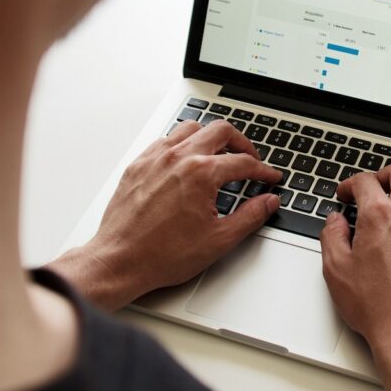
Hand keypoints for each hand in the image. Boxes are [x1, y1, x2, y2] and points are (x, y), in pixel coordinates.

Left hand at [49, 120, 281, 310]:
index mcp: (201, 174)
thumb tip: (268, 202)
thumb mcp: (218, 240)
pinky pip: (164, 140)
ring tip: (219, 154)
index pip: (243, 162)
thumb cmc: (162, 254)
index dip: (263, 171)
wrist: (120, 261)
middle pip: (220, 131)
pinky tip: (186, 161)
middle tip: (250, 158)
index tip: (270, 177)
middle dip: (242, 143)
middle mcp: (178, 158)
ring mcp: (155, 158)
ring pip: (191, 128)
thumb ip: (250, 216)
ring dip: (210, 137)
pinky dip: (182, 144)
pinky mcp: (138, 165)